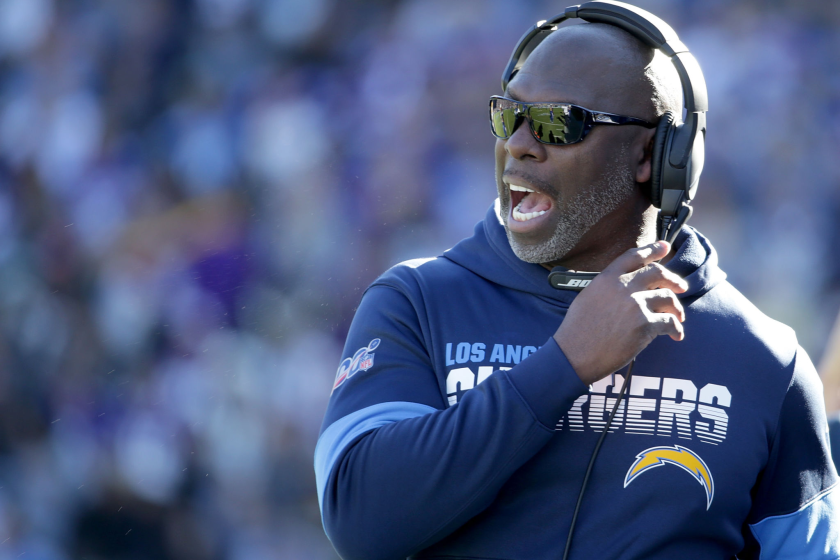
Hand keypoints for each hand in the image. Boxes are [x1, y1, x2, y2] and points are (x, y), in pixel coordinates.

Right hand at [553, 241, 687, 384]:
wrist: (574, 355)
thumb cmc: (577, 331)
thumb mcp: (588, 298)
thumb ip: (609, 288)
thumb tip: (628, 286)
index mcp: (606, 278)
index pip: (634, 256)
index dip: (652, 250)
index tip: (665, 246)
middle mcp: (622, 287)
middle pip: (657, 273)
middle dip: (674, 279)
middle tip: (681, 287)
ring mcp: (635, 305)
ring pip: (668, 298)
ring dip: (677, 309)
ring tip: (678, 318)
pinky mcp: (644, 324)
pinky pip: (670, 322)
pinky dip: (676, 329)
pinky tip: (676, 335)